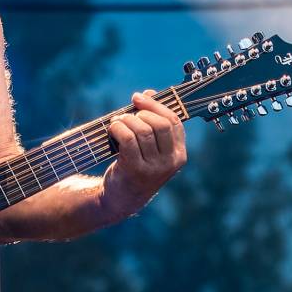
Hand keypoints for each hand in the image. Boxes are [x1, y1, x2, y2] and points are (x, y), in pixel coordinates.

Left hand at [103, 90, 187, 217]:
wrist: (122, 198)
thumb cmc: (136, 166)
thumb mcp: (150, 148)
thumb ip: (152, 122)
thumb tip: (148, 93)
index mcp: (179, 154)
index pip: (174, 122)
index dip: (156, 105)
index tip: (140, 97)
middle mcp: (170, 162)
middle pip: (160, 124)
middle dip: (141, 112)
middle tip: (127, 113)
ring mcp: (154, 168)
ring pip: (143, 131)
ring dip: (126, 120)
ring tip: (117, 122)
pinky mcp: (135, 170)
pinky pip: (128, 140)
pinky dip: (119, 128)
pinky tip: (113, 128)